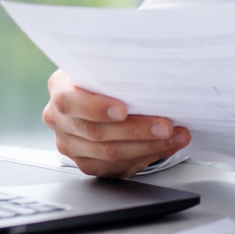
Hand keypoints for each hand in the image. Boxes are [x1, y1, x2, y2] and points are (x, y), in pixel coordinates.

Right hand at [42, 69, 190, 177]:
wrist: (95, 95)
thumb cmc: (102, 78)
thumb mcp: (104, 67)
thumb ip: (117, 72)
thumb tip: (154, 76)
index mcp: (60, 89)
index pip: (71, 101)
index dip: (97, 108)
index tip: (123, 111)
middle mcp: (59, 119)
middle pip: (97, 132)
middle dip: (137, 130)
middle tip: (166, 126)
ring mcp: (69, 144)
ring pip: (109, 153)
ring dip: (148, 146)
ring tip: (175, 137)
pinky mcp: (85, 163)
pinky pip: (116, 166)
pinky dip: (145, 156)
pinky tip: (164, 147)